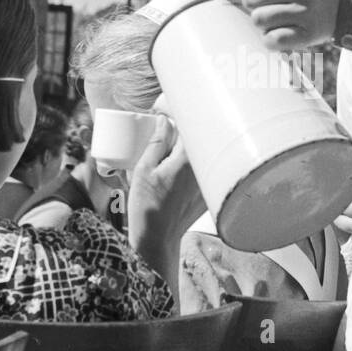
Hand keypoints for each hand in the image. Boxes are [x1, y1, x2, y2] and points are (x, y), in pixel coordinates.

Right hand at [126, 112, 205, 245]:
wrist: (158, 239)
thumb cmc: (147, 208)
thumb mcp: (143, 170)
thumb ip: (156, 143)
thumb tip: (163, 121)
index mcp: (187, 159)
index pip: (188, 123)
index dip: (175, 112)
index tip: (162, 111)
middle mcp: (203, 168)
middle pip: (198, 136)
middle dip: (182, 127)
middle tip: (164, 127)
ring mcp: (208, 181)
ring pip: (201, 152)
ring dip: (187, 145)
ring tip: (168, 147)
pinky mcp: (208, 192)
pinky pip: (203, 168)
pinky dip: (192, 162)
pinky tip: (176, 167)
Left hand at [222, 0, 342, 50]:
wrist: (345, 4)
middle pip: (249, 0)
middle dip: (254, 4)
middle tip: (270, 4)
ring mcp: (305, 10)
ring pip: (258, 20)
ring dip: (263, 22)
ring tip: (278, 18)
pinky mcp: (308, 34)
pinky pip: (271, 41)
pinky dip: (271, 39)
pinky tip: (283, 31)